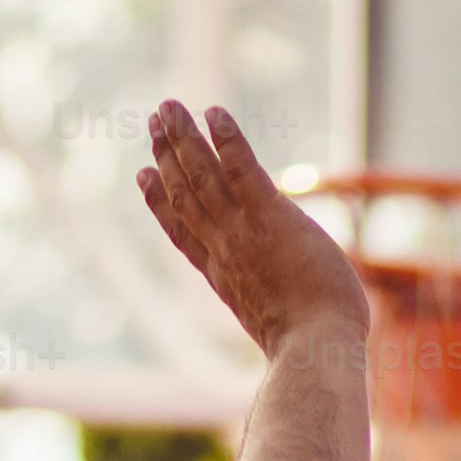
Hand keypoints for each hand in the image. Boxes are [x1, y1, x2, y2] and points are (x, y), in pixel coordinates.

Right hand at [132, 104, 368, 362]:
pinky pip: (242, 169)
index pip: (185, 233)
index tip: (144, 176)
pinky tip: (213, 112)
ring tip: (168, 107)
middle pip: (186, 195)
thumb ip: (280, 312)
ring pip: (202, 176)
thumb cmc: (313, 352)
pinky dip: (226, 140)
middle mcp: (224, 250)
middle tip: (154, 122)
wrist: (316, 353)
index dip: (160, 202)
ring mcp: (242, 232)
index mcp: (224, 278)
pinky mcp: (270, 217)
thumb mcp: (286, 329)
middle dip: (167, 155)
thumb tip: (304, 321)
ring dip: (184, 138)